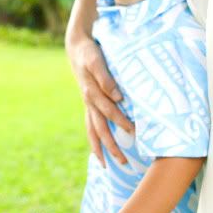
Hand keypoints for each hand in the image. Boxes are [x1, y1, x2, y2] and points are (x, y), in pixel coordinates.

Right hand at [66, 35, 133, 166]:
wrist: (77, 47)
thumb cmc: (89, 52)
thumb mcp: (96, 60)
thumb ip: (106, 78)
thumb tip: (117, 97)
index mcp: (92, 92)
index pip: (109, 111)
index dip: (121, 122)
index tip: (135, 132)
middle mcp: (89, 102)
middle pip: (100, 129)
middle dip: (111, 147)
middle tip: (123, 162)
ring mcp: (87, 104)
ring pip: (92, 130)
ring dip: (100, 148)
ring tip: (106, 164)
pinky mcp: (88, 103)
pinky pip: (90, 125)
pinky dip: (94, 139)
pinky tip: (100, 148)